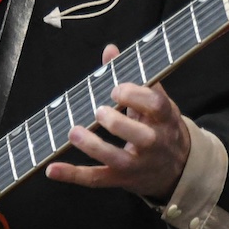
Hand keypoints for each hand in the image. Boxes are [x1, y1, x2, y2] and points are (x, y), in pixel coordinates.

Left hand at [45, 44, 191, 198]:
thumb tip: (110, 50)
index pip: (157, 106)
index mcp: (165, 119)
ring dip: (94, 147)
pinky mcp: (122, 179)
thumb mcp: (155, 102)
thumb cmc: (161, 126)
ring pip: (118, 160)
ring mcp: (138, 164)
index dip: (137, 96)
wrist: (177, 168)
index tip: (117, 89)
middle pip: (142, 137)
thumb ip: (132, 77)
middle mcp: (155, 143)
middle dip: (119, 123)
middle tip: (99, 111)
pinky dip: (73, 175)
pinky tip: (52, 169)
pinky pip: (97, 179)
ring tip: (75, 132)